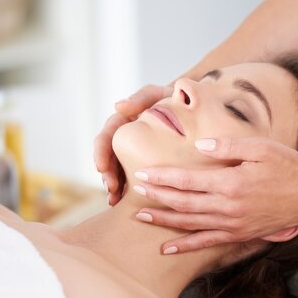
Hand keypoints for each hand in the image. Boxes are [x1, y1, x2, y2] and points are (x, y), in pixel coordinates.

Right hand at [94, 84, 172, 204]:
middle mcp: (126, 136)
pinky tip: (125, 203)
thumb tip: (117, 106)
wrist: (196, 109)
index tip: (100, 167)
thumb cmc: (177, 99)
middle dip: (107, 174)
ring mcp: (134, 151)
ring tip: (114, 200)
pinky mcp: (145, 163)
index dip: (101, 151)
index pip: (107, 135)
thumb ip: (141, 97)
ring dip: (114, 185)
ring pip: (119, 169)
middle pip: (110, 156)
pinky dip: (128, 190)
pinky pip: (134, 177)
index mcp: (125, 120)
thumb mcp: (160, 95)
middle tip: (110, 188)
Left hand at [133, 137, 297, 253]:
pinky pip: (207, 243)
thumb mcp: (261, 148)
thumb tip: (200, 144)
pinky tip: (167, 247)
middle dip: (157, 197)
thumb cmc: (287, 165)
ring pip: (190, 224)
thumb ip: (228, 145)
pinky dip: (185, 246)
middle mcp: (229, 207)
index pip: (188, 180)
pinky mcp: (239, 234)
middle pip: (183, 203)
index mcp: (231, 182)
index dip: (163, 177)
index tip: (144, 173)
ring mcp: (233, 224)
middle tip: (135, 191)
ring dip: (164, 221)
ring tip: (141, 217)